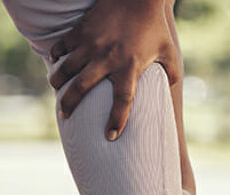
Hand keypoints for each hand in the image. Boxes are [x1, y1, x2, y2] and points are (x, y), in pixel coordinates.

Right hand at [49, 0, 181, 140]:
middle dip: (69, 105)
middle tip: (64, 115)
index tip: (110, 136)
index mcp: (129, 66)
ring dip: (57, 82)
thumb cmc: (154, 24)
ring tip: (56, 89)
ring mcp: (91, 44)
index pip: (123, 101)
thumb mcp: (169, 49)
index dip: (116, 121)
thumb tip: (174, 88)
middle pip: (81, 89)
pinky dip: (56, 56)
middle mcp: (107, 58)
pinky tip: (55, 62)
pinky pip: (62, 47)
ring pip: (66, 69)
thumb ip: (172, 71)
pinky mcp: (81, 30)